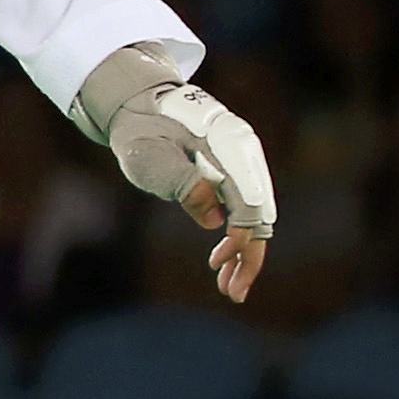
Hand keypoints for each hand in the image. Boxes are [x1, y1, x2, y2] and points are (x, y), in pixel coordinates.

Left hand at [102, 72, 275, 302]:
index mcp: (230, 144)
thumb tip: (215, 219)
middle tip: (233, 293)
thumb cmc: (141, 129)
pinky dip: (237, 237)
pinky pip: (242, 210)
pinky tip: (225, 264)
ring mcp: (242, 164)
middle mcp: (245, 154)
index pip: (248, 200)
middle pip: (259, 213)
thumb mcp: (150, 155)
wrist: (139, 105)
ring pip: (254, 215)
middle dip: (249, 256)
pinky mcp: (233, 174)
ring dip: (245, 253)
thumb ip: (183, 182)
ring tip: (230, 288)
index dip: (238, 237)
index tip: (214, 262)